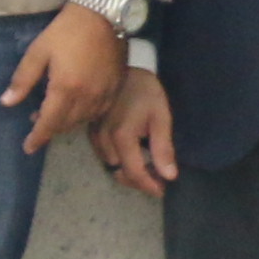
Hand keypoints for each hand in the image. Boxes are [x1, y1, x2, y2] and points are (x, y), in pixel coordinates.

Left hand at [2, 1, 123, 156]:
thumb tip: (6, 103)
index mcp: (65, 88)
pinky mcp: (116, 88)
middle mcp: (88, 97)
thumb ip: (22, 80)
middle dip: (50, 128)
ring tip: (51, 114)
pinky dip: (84, 115)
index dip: (38, 137)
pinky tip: (75, 106)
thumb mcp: (38, 52)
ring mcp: (105, 94)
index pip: (49, 122)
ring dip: (66, 122)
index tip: (28, 148)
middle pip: (66, 124)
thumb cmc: (66, 31)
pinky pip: (98, 111)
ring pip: (83, 119)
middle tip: (36, 124)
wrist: (104, 15)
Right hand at [91, 66, 179, 198]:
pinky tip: (132, 153)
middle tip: (158, 176)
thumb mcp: (160, 116)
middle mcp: (103, 140)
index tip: (162, 190)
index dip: (149, 185)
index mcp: (122, 136)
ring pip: (111, 164)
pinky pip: (104, 154)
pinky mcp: (89, 131)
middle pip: (120, 172)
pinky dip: (118, 159)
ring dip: (127, 169)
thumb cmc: (144, 90)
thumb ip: (163, 148)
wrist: (118, 67)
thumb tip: (169, 176)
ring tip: (147, 165)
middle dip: (139, 178)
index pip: (134, 172)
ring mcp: (94, 136)